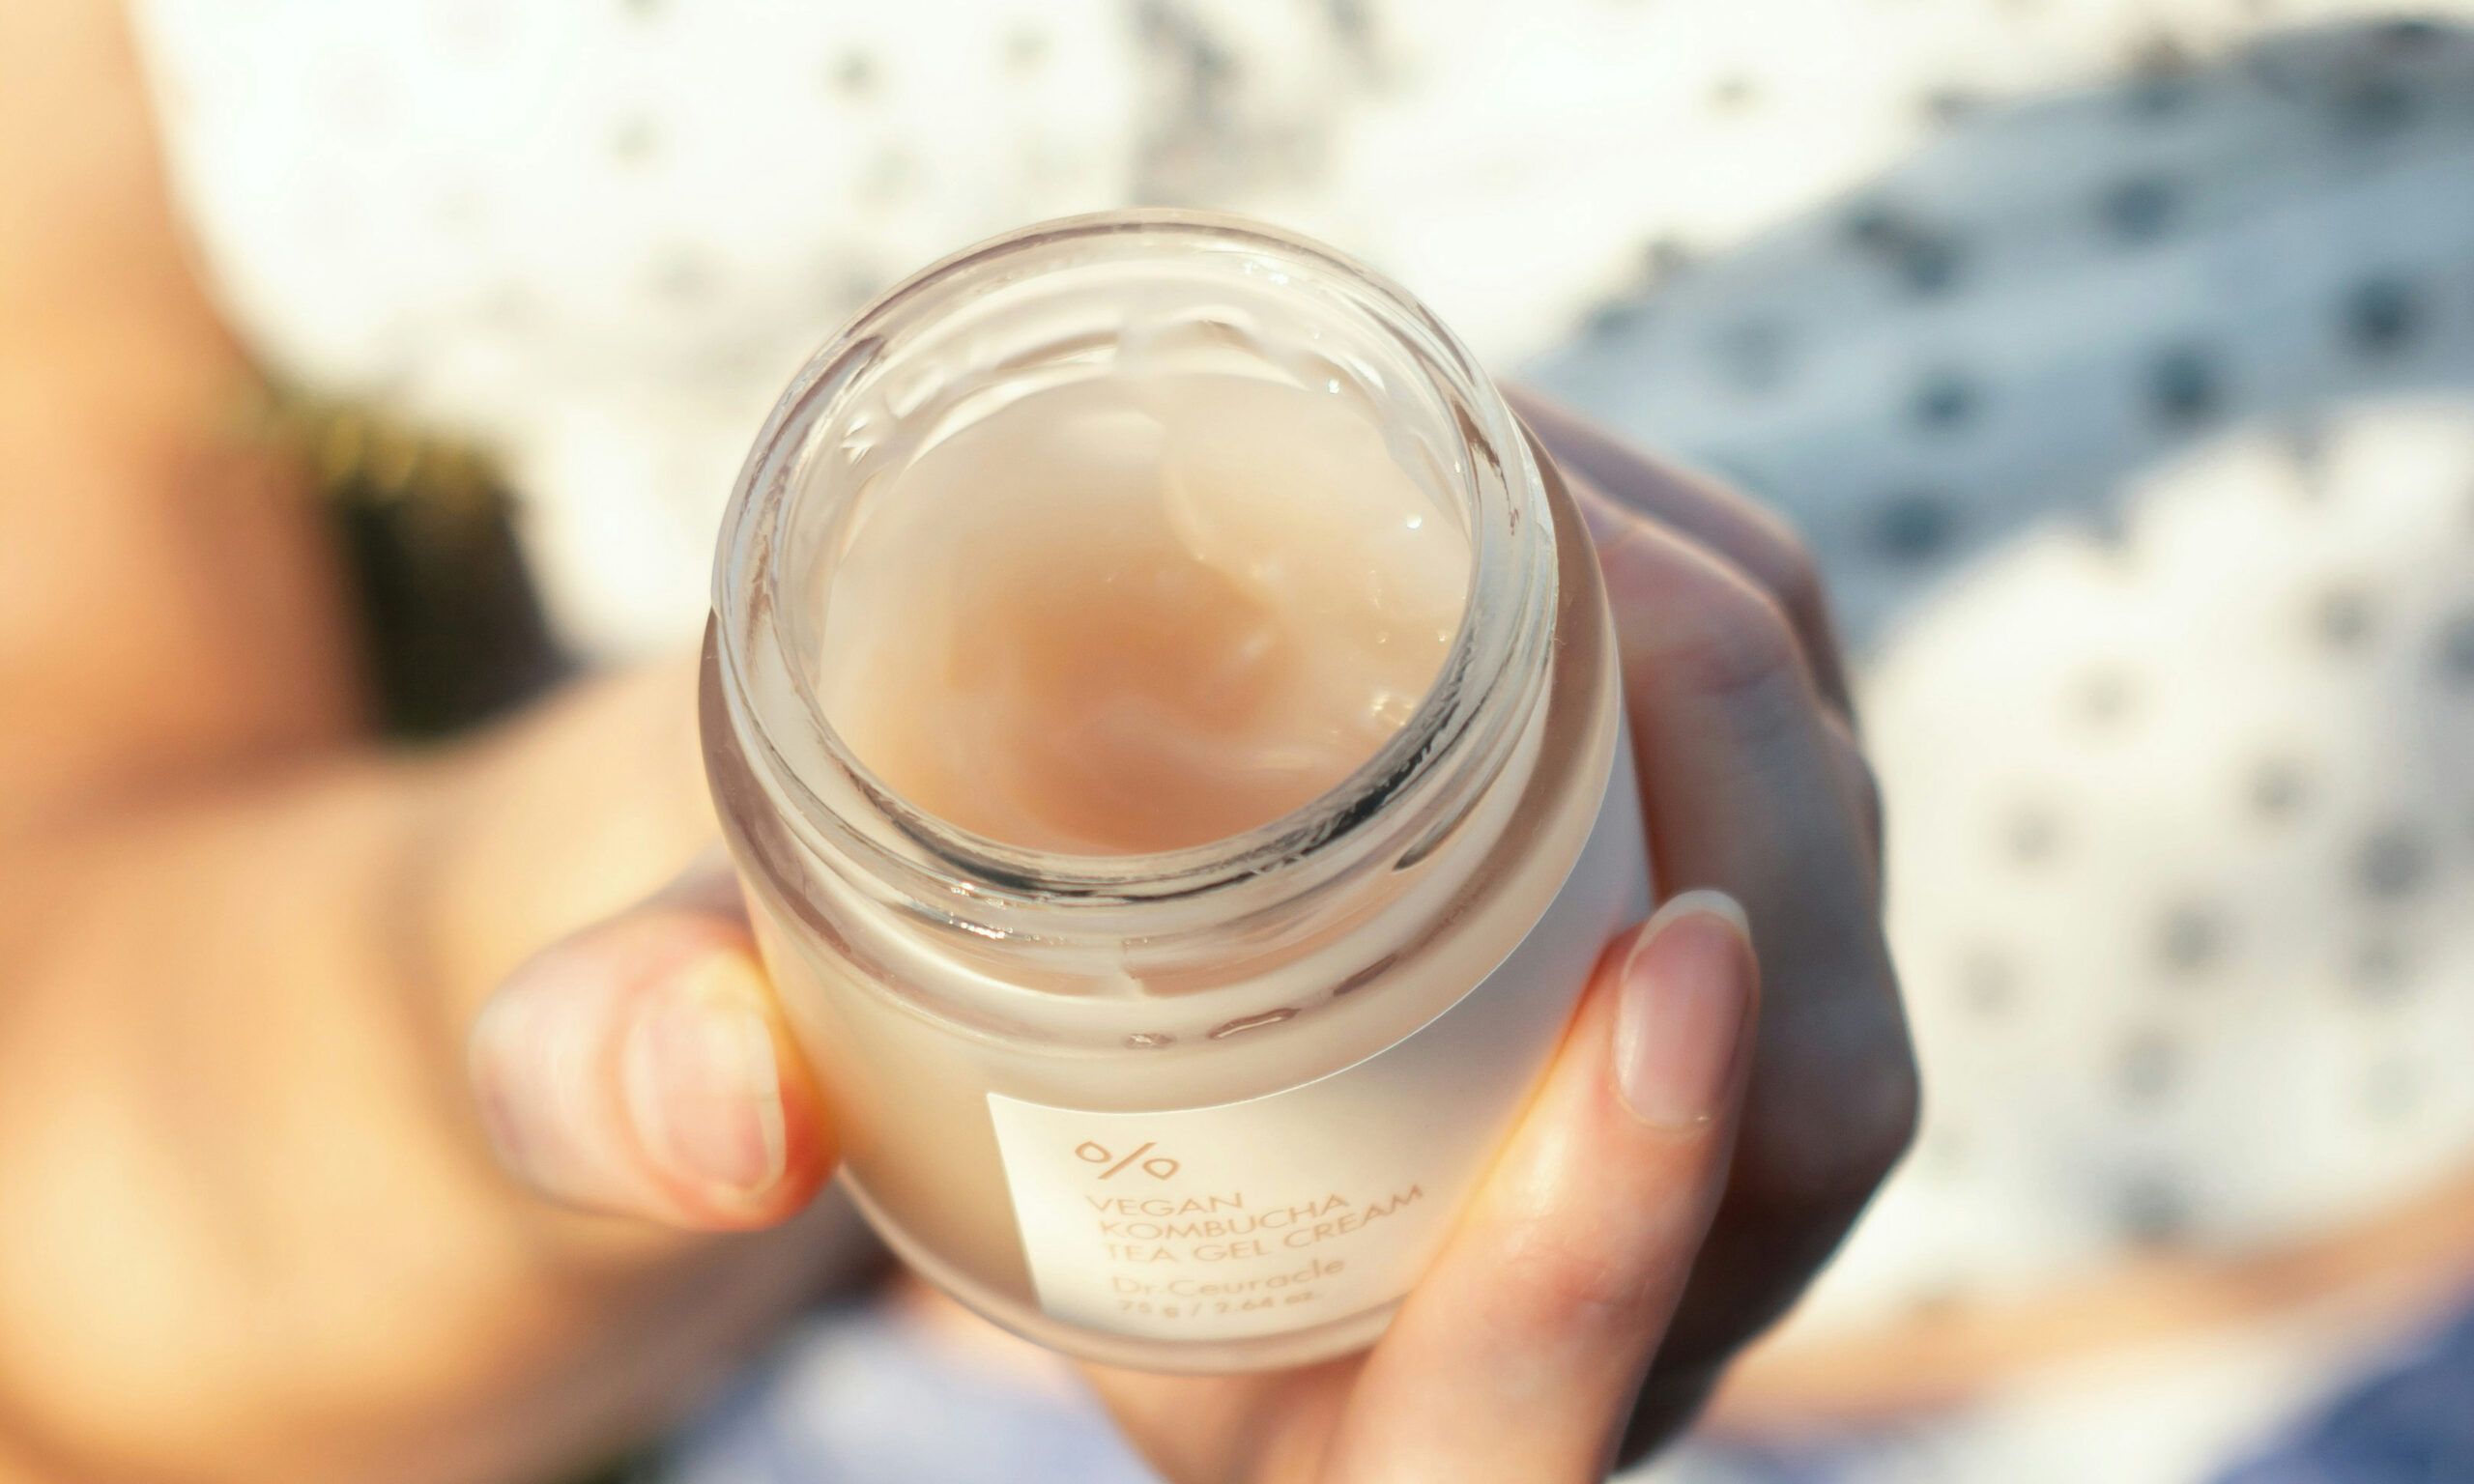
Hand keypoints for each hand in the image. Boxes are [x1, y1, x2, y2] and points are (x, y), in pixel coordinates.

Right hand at [467, 394, 1914, 1479]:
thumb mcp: (651, 1071)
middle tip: (1577, 557)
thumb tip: (705, 1103)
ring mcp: (1642, 1146)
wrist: (884, 950)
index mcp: (1319, 1422)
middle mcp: (1535, 1310)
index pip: (1527, 1423)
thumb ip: (617, 1089)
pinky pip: (1803, 816)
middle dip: (1759, 825)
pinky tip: (1576, 482)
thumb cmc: (779, 1032)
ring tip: (1551, 464)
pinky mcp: (1677, 981)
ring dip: (1753, 690)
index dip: (1620, 1243)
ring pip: (1837, 947)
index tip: (1666, 981)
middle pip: (1798, 1129)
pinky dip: (1733, 634)